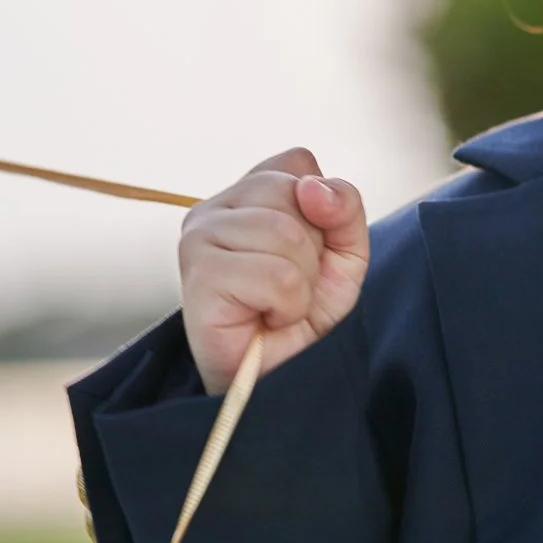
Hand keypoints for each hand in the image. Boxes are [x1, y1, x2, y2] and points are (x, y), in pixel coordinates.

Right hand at [179, 148, 369, 393]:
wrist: (277, 380)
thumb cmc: (301, 319)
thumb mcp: (343, 255)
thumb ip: (343, 208)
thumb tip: (313, 187)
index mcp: (243, 195)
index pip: (297, 163)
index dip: (322, 209)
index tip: (309, 253)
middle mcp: (212, 209)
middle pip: (293, 194)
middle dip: (312, 250)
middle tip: (290, 288)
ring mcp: (198, 239)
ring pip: (286, 234)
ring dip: (301, 283)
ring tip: (277, 306)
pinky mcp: (199, 277)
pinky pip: (276, 275)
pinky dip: (287, 305)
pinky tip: (265, 318)